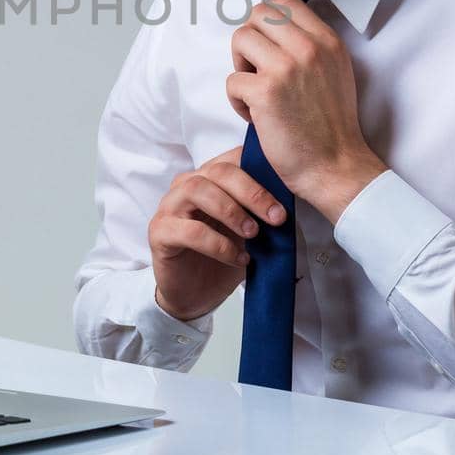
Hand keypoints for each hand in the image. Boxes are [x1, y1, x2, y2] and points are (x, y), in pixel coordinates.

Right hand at [148, 144, 287, 322]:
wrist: (194, 296)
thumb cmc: (222, 258)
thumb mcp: (248, 230)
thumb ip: (261, 211)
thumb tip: (295, 197)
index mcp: (209, 177)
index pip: (233, 159)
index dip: (261, 170)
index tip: (289, 193)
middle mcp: (186, 185)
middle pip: (218, 171)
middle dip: (252, 192)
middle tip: (276, 217)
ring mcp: (169, 206)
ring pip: (198, 190)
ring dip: (231, 211)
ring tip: (253, 234)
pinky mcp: (159, 232)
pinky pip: (190, 230)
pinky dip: (218, 244)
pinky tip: (237, 258)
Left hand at [225, 0, 387, 221]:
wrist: (335, 166)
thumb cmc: (331, 125)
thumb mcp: (335, 71)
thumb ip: (310, 46)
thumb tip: (275, 29)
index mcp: (327, 41)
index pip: (285, 3)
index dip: (268, 22)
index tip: (268, 46)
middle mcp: (308, 48)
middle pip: (257, 15)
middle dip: (250, 41)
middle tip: (258, 70)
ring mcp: (286, 68)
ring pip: (240, 39)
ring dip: (240, 67)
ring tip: (256, 92)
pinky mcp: (265, 92)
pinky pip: (232, 80)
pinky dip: (237, 100)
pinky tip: (256, 116)